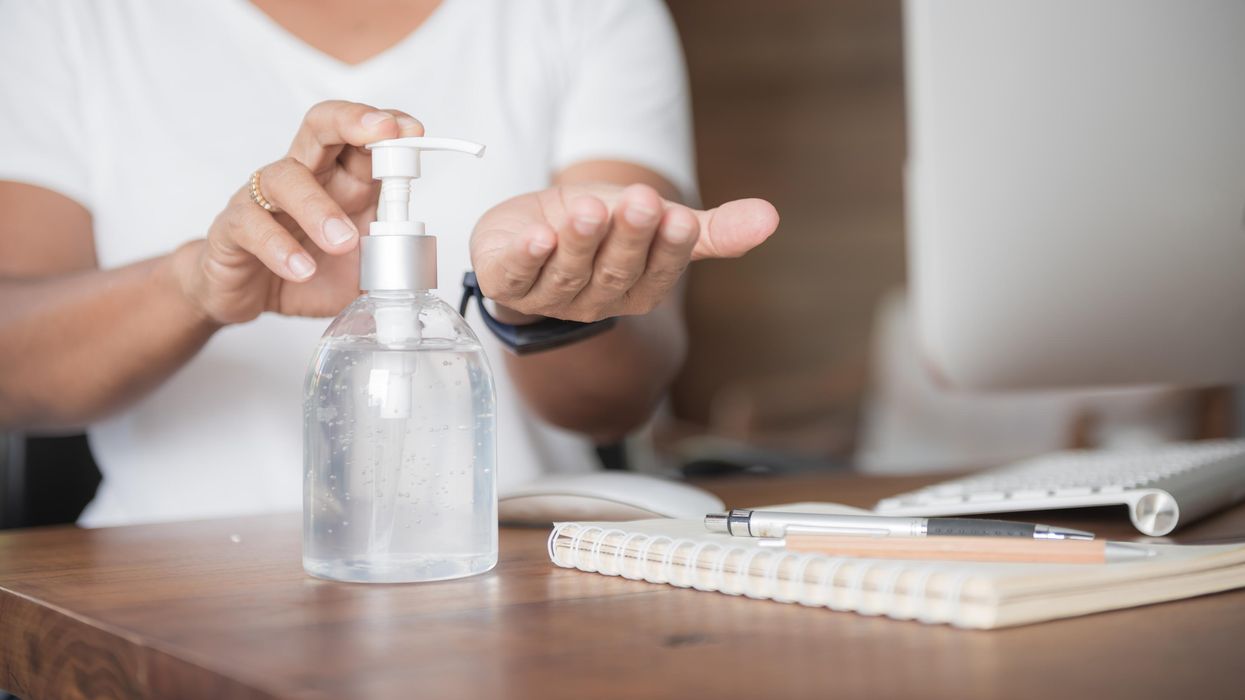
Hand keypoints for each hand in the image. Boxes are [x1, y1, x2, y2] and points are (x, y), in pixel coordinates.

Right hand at [174, 100, 423, 324]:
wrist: (246, 293)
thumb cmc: (307, 271)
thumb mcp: (360, 269)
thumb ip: (389, 261)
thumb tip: (420, 268)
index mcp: (340, 180)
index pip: (361, 139)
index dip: (387, 127)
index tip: (414, 131)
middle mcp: (303, 177)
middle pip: (320, 127)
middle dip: (353, 122)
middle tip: (384, 135)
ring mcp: (264, 198)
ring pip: (285, 177)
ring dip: (319, 207)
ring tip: (343, 241)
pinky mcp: (233, 227)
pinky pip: (252, 224)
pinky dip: (280, 248)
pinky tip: (302, 269)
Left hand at [470, 184, 778, 322]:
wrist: (531, 236)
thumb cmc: (600, 231)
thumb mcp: (657, 222)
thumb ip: (710, 228)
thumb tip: (772, 217)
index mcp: (637, 288)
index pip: (658, 273)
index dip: (669, 247)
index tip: (679, 218)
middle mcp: (595, 299)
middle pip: (614, 273)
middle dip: (628, 238)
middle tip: (640, 202)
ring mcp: (549, 295)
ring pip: (567, 274)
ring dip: (580, 242)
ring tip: (590, 210)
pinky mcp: (505, 282)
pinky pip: (514, 278)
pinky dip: (525, 257)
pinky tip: (536, 235)